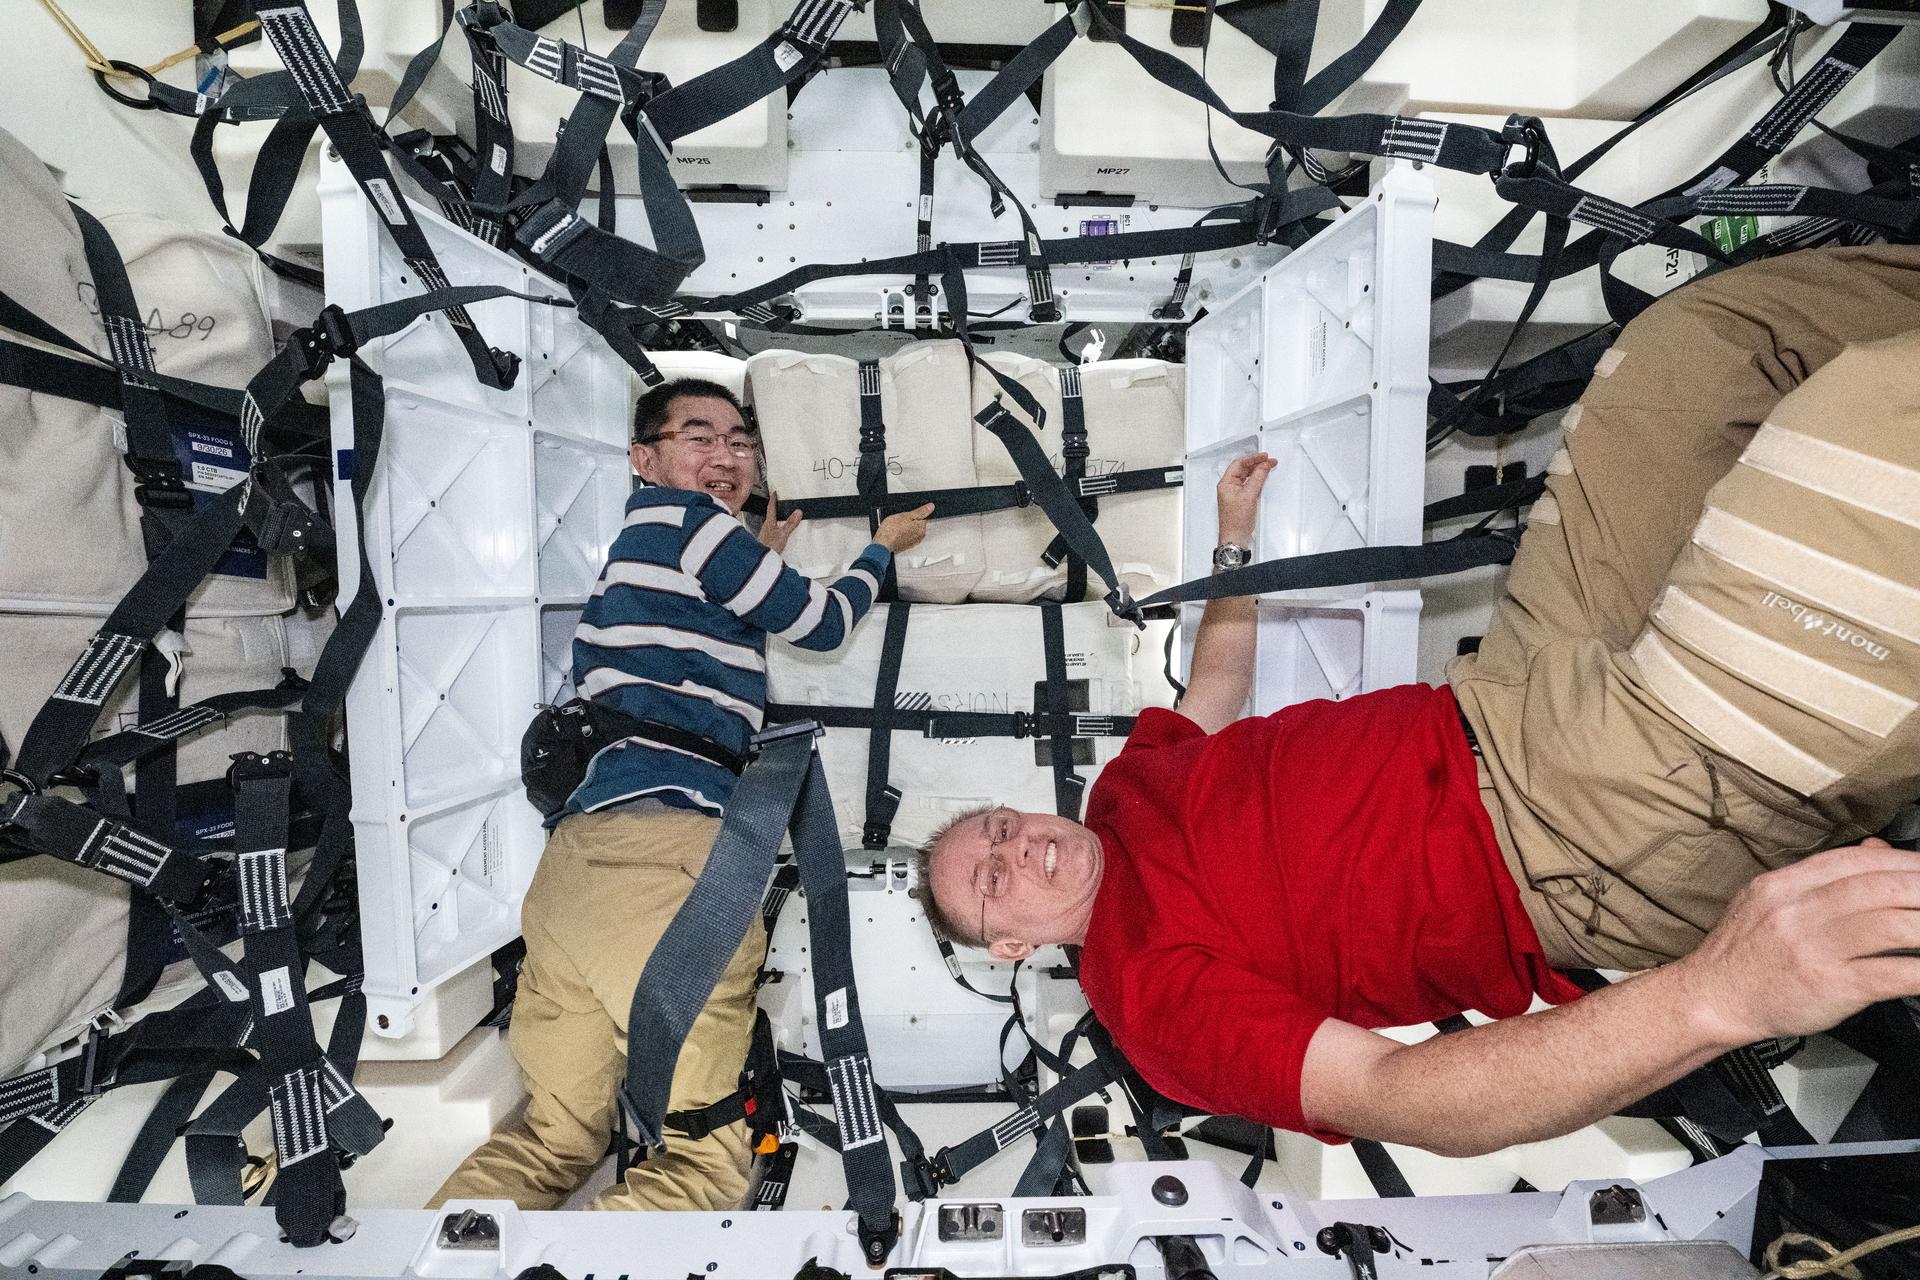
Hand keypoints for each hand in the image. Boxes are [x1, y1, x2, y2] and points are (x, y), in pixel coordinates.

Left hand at [758, 490, 802, 554]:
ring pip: (770, 523)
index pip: (771, 507)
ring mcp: (765, 534)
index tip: (775, 492)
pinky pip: (771, 531)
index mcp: (769, 523)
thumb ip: (790, 524)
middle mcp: (765, 527)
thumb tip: (797, 512)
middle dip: (774, 508)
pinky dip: (775, 528)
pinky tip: (778, 533)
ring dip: (775, 519)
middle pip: (770, 515)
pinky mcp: (766, 541)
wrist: (760, 561)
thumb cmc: (769, 547)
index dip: (773, 499)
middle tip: (778, 502)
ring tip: (780, 516)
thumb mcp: (783, 535)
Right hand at [874, 502, 934, 552]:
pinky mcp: (905, 546)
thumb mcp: (906, 516)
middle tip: (899, 520)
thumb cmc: (891, 531)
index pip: (922, 517)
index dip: (912, 514)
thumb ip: (920, 511)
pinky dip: (900, 533)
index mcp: (922, 529)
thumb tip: (931, 507)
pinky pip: (904, 536)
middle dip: (908, 520)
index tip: (905, 515)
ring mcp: (912, 542)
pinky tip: (894, 532)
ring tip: (895, 526)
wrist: (882, 544)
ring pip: (910, 530)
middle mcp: (919, 537)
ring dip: (904, 527)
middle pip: (916, 524)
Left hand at [1217, 452, 1276, 545]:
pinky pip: (1249, 485)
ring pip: (1246, 476)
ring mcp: (1234, 493)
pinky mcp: (1241, 500)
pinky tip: (1263, 479)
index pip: (1239, 464)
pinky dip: (1257, 480)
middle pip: (1242, 469)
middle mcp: (1228, 487)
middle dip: (1256, 463)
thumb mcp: (1249, 496)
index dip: (1252, 458)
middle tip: (1269, 460)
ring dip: (1257, 471)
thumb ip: (1257, 478)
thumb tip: (1264, 466)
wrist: (1235, 537)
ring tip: (1268, 467)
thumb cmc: (1236, 521)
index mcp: (1225, 483)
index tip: (1264, 456)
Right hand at [1678, 839, 1919, 1041]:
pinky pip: (1889, 973)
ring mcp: (1812, 948)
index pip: (1854, 861)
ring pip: (1890, 924)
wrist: (1710, 1000)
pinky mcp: (1828, 986)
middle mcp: (1797, 911)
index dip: (1903, 861)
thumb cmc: (1742, 955)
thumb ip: (1822, 879)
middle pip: (1879, 887)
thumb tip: (1878, 851)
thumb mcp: (1768, 901)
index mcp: (1783, 886)